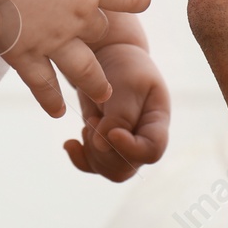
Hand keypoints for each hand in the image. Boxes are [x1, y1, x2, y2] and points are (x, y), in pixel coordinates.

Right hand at [0, 0, 149, 117]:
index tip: (141, 0)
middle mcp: (79, 16)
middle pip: (99, 30)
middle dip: (96, 31)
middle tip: (94, 36)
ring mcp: (54, 41)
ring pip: (84, 70)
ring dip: (95, 82)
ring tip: (103, 94)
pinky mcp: (25, 56)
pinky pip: (43, 85)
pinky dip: (50, 100)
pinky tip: (57, 112)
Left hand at [63, 43, 170, 181]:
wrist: (111, 57)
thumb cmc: (125, 66)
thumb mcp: (128, 83)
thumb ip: (120, 115)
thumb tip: (102, 146)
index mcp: (157, 122)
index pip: (151, 151)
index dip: (130, 149)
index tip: (111, 132)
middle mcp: (144, 139)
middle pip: (126, 166)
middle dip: (103, 148)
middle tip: (94, 119)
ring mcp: (126, 146)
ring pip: (109, 169)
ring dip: (91, 150)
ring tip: (90, 120)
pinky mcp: (107, 146)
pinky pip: (93, 166)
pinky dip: (79, 157)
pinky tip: (70, 143)